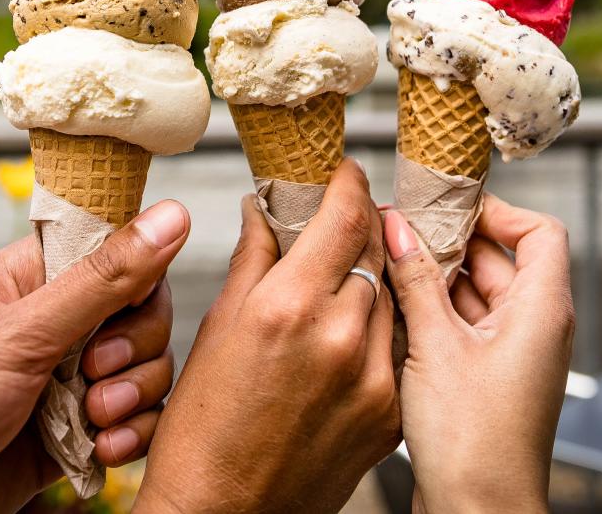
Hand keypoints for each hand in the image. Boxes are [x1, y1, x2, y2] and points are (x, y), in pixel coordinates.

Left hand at [0, 200, 187, 513]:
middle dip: (136, 349)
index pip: (120, 250)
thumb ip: (102, 280)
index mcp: (34, 277)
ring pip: (145, 369)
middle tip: (94, 376)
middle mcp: (55, 323)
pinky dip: (131, 434)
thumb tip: (171, 214)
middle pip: (144, 314)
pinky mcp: (73, 430)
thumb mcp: (18, 337)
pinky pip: (132, 419)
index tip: (121, 315)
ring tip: (95, 422)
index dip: (141, 279)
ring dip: (135, 397)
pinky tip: (106, 450)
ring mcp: (65, 378)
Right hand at [136, 160, 400, 513]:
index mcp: (288, 307)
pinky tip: (352, 327)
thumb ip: (254, 259)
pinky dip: (380, 325)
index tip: (345, 172)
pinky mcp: (390, 413)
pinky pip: (396, 345)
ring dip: (373, 275)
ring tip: (344, 275)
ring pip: (391, 296)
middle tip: (345, 216)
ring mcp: (373, 378)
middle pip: (374, 250)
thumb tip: (267, 211)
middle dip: (361, 224)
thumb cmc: (205, 429)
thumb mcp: (219, 328)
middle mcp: (340, 337)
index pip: (343, 217)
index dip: (348, 184)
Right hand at [384, 194, 573, 512]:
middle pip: (497, 257)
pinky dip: (432, 308)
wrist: (479, 513)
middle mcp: (534, 326)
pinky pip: (462, 321)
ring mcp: (510, 350)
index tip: (448, 205)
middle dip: (447, 241)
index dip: (496, 210)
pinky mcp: (487, 372)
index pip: (538, 230)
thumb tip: (397, 227)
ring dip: (433, 276)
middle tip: (398, 230)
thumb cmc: (475, 446)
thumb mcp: (435, 347)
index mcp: (541, 310)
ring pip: (474, 290)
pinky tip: (394, 306)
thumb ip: (416, 280)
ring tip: (387, 266)